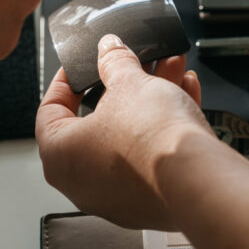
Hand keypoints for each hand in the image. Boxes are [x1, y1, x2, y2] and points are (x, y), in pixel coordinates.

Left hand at [36, 34, 213, 229]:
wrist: (198, 180)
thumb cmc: (151, 141)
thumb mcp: (128, 83)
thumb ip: (114, 62)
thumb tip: (110, 50)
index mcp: (61, 156)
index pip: (50, 111)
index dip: (66, 82)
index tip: (80, 67)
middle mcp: (83, 182)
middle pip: (98, 120)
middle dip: (123, 84)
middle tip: (133, 63)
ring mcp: (118, 194)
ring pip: (129, 135)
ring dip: (150, 98)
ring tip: (169, 69)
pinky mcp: (150, 198)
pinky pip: (150, 153)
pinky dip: (164, 124)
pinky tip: (184, 92)